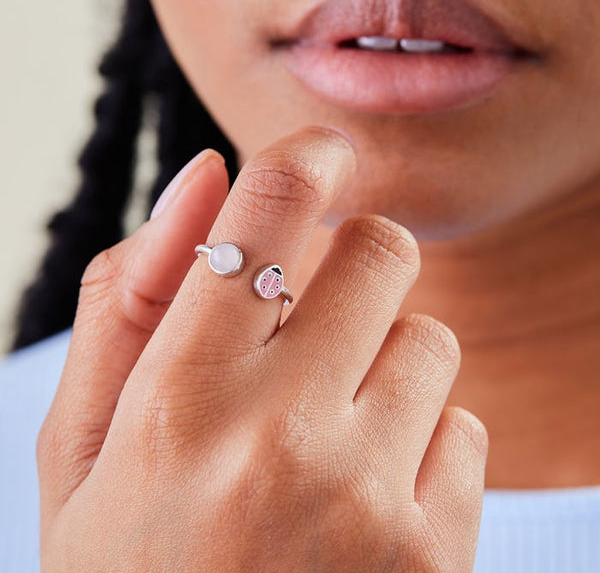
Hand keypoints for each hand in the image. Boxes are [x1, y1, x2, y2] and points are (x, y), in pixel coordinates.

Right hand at [37, 126, 486, 571]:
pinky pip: (464, 428)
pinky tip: (366, 502)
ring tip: (327, 440)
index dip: (303, 160)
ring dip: (383, 367)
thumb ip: (131, 297)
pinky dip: (422, 444)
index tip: (321, 155)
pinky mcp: (438, 553)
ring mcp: (370, 499)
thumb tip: (204, 179)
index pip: (264, 215)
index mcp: (177, 400)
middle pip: (380, 254)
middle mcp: (281, 436)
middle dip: (353, 269)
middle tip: (313, 326)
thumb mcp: (85, 448)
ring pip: (429, 340)